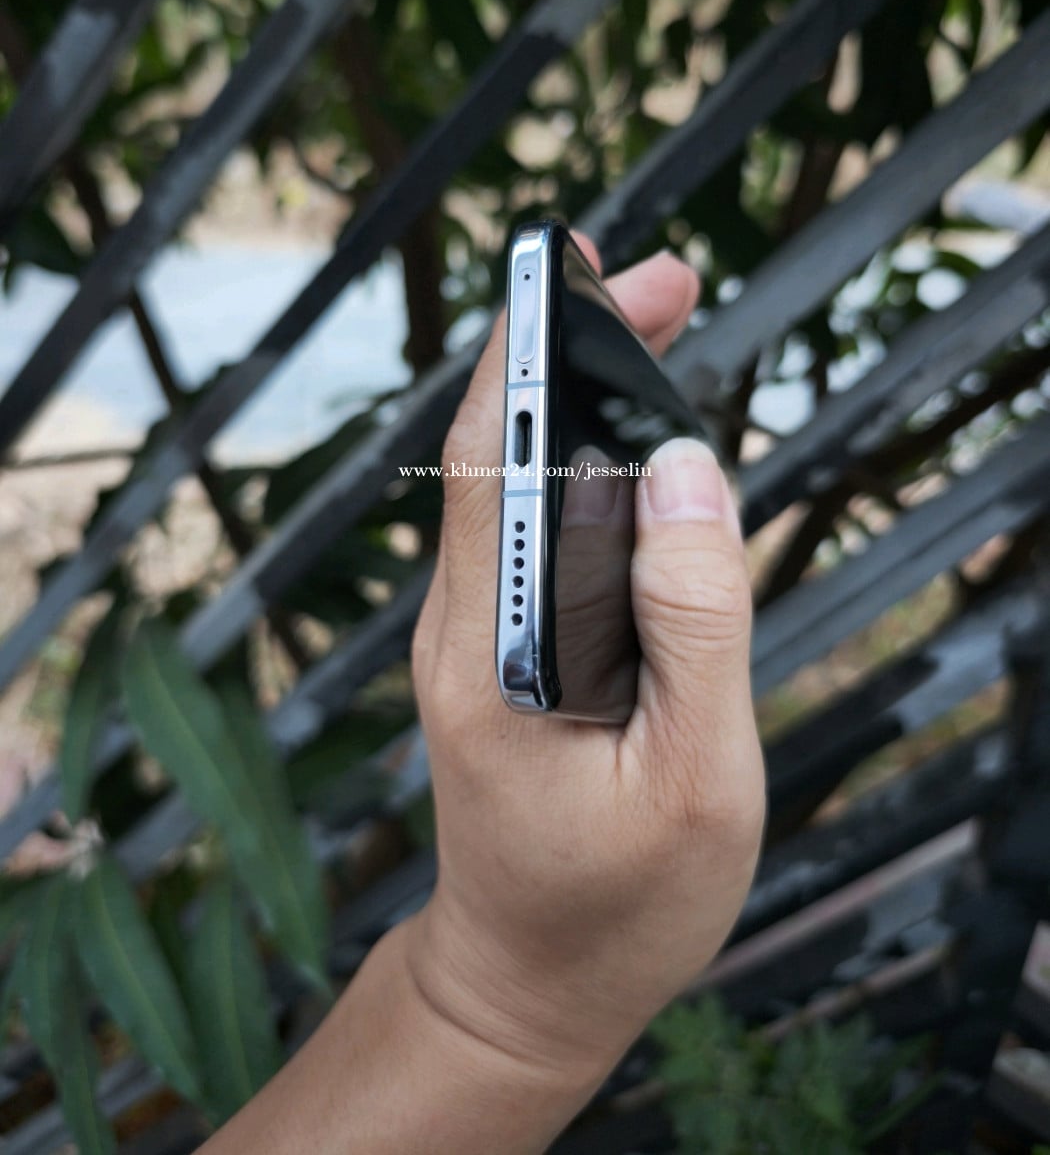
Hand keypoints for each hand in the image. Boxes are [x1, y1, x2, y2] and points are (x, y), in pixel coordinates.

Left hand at [406, 239, 764, 1095]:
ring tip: (657, 330)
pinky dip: (583, 462)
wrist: (524, 985)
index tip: (589, 273)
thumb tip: (688, 466)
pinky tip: (636, 442)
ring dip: (581, 399)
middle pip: (502, 449)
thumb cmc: (615, 903)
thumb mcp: (695, 778)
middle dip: (572, 351)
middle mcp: (460, 624)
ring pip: (515, 481)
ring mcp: (469, 633)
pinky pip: (532, 527)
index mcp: (493, 651)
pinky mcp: (493, 646)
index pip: (501, 465)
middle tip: (664, 283)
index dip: (543, 357)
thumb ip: (694, 620)